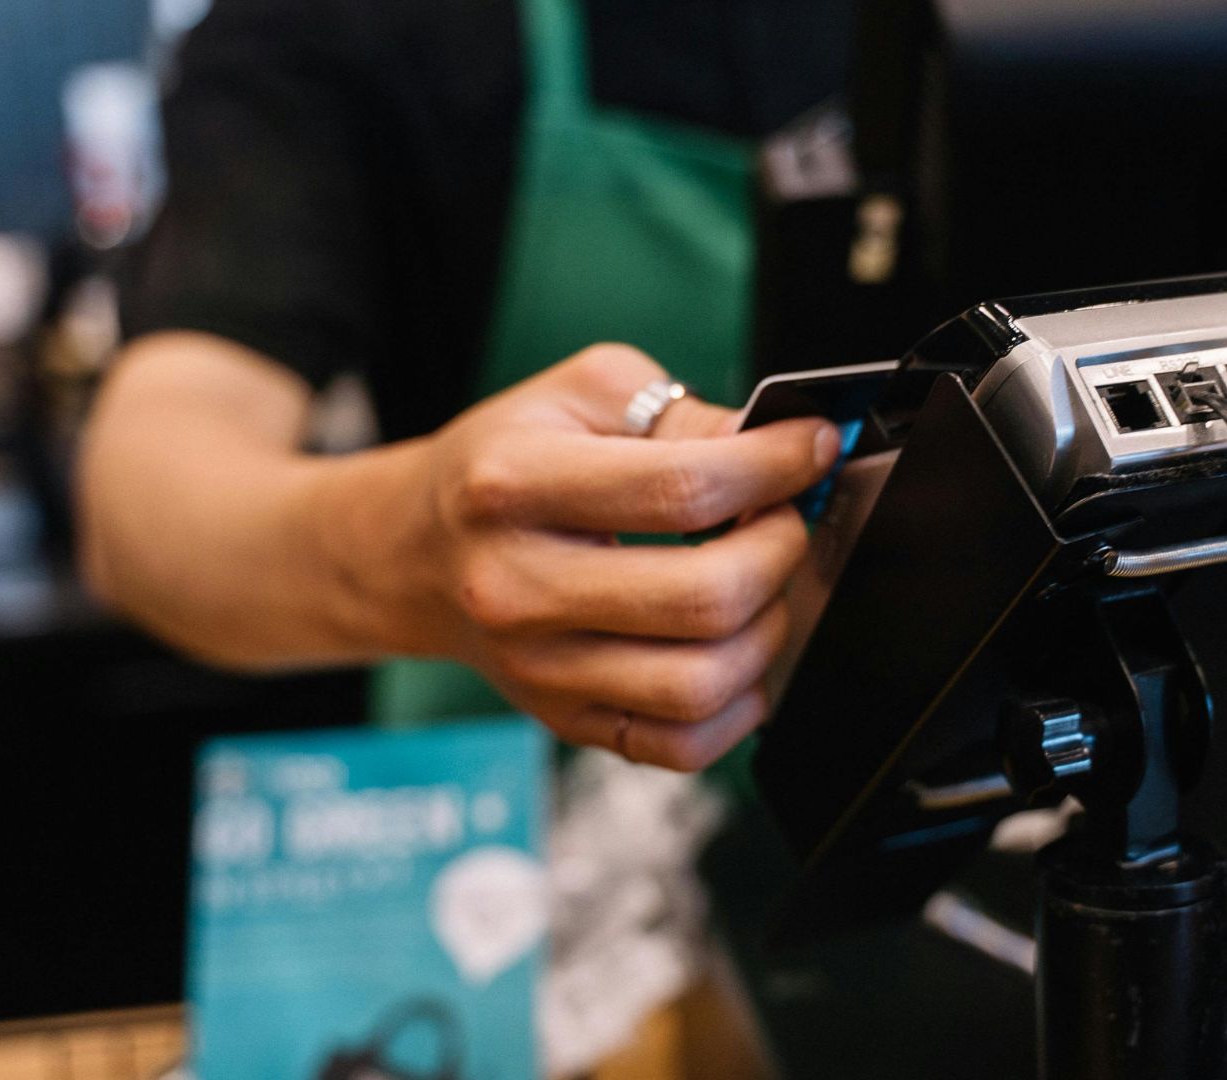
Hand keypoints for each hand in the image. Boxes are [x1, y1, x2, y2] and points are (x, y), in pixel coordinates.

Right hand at [316, 344, 838, 769]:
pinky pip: (682, 745)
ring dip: (768, 628)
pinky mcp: (564, 721)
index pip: (683, 489)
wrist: (414, 553)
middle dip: (781, 550)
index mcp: (512, 485)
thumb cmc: (503, 466)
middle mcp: (518, 587)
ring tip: (761, 584)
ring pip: (703, 682)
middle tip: (783, 518)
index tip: (813, 448)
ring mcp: (539, 670)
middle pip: (704, 596)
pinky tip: (736, 651)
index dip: (775, 468)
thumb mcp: (577, 396)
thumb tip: (775, 448)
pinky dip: (739, 706)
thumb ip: (679, 413)